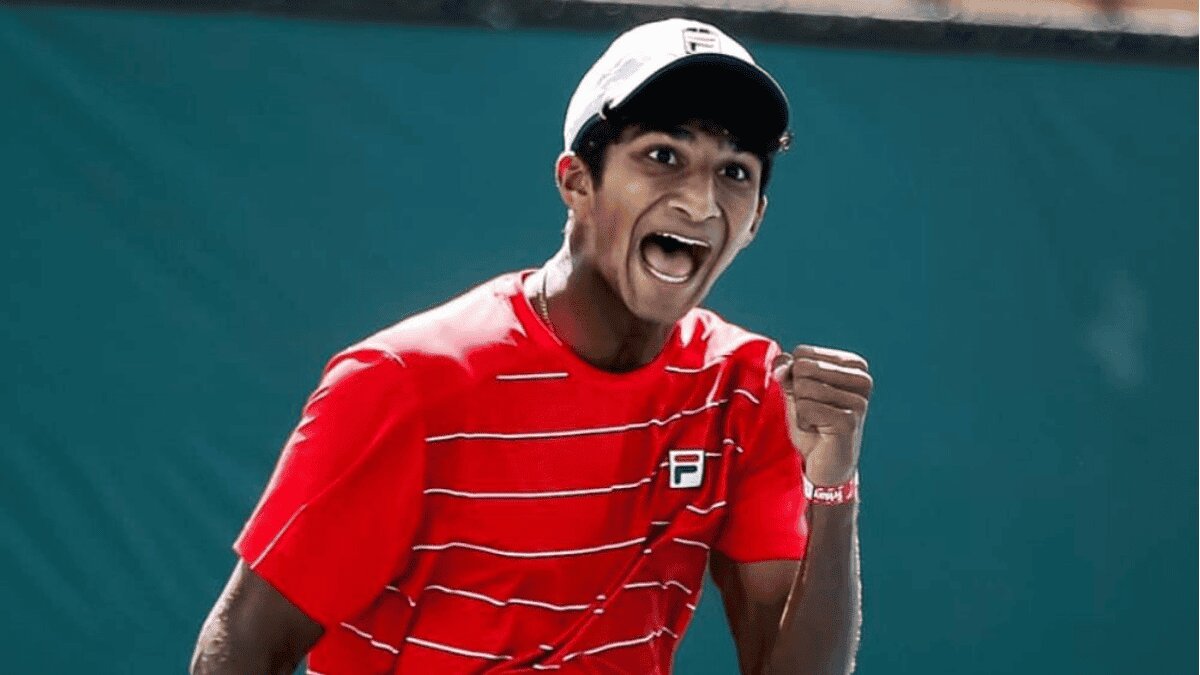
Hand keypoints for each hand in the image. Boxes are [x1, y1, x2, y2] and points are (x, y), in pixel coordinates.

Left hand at [773, 345, 872, 485]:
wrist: (826, 464)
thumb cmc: (813, 423)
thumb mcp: (796, 390)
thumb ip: (787, 370)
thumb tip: (782, 366)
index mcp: (854, 365)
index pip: (803, 352)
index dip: (795, 376)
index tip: (811, 396)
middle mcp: (862, 378)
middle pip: (803, 367)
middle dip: (797, 392)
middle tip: (813, 412)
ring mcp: (858, 401)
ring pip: (803, 387)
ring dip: (801, 410)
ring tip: (817, 422)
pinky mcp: (849, 421)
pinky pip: (805, 408)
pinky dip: (803, 422)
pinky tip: (819, 431)